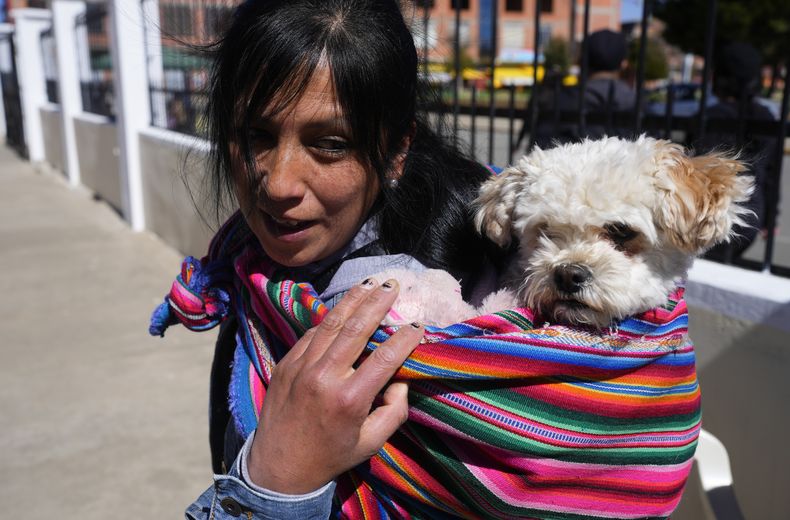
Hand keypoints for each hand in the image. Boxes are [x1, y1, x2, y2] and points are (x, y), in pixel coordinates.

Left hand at [246, 278, 422, 493]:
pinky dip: (331, 318)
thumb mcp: (371, 443)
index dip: (404, 340)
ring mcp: (301, 367)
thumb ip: (394, 411)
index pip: (384, 358)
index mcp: (349, 400)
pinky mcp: (286, 363)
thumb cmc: (330, 456)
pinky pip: (312, 333)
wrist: (278, 467)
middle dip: (378, 304)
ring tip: (371, 283)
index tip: (417, 326)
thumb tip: (401, 380)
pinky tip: (345, 307)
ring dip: (353, 300)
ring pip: (332, 323)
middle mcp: (324, 377)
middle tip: (394, 286)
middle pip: (357, 329)